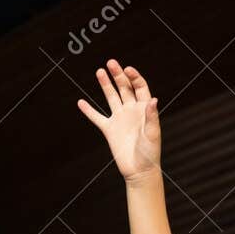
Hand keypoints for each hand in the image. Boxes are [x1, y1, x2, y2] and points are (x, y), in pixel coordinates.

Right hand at [76, 59, 160, 182]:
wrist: (139, 170)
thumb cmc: (150, 153)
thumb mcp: (153, 133)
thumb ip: (152, 116)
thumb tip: (153, 100)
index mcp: (144, 109)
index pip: (139, 87)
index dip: (134, 77)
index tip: (127, 69)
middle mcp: (131, 110)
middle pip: (124, 88)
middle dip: (118, 75)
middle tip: (110, 63)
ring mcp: (119, 119)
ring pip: (111, 97)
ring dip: (105, 84)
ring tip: (99, 71)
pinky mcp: (109, 130)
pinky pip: (97, 117)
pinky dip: (89, 110)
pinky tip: (81, 102)